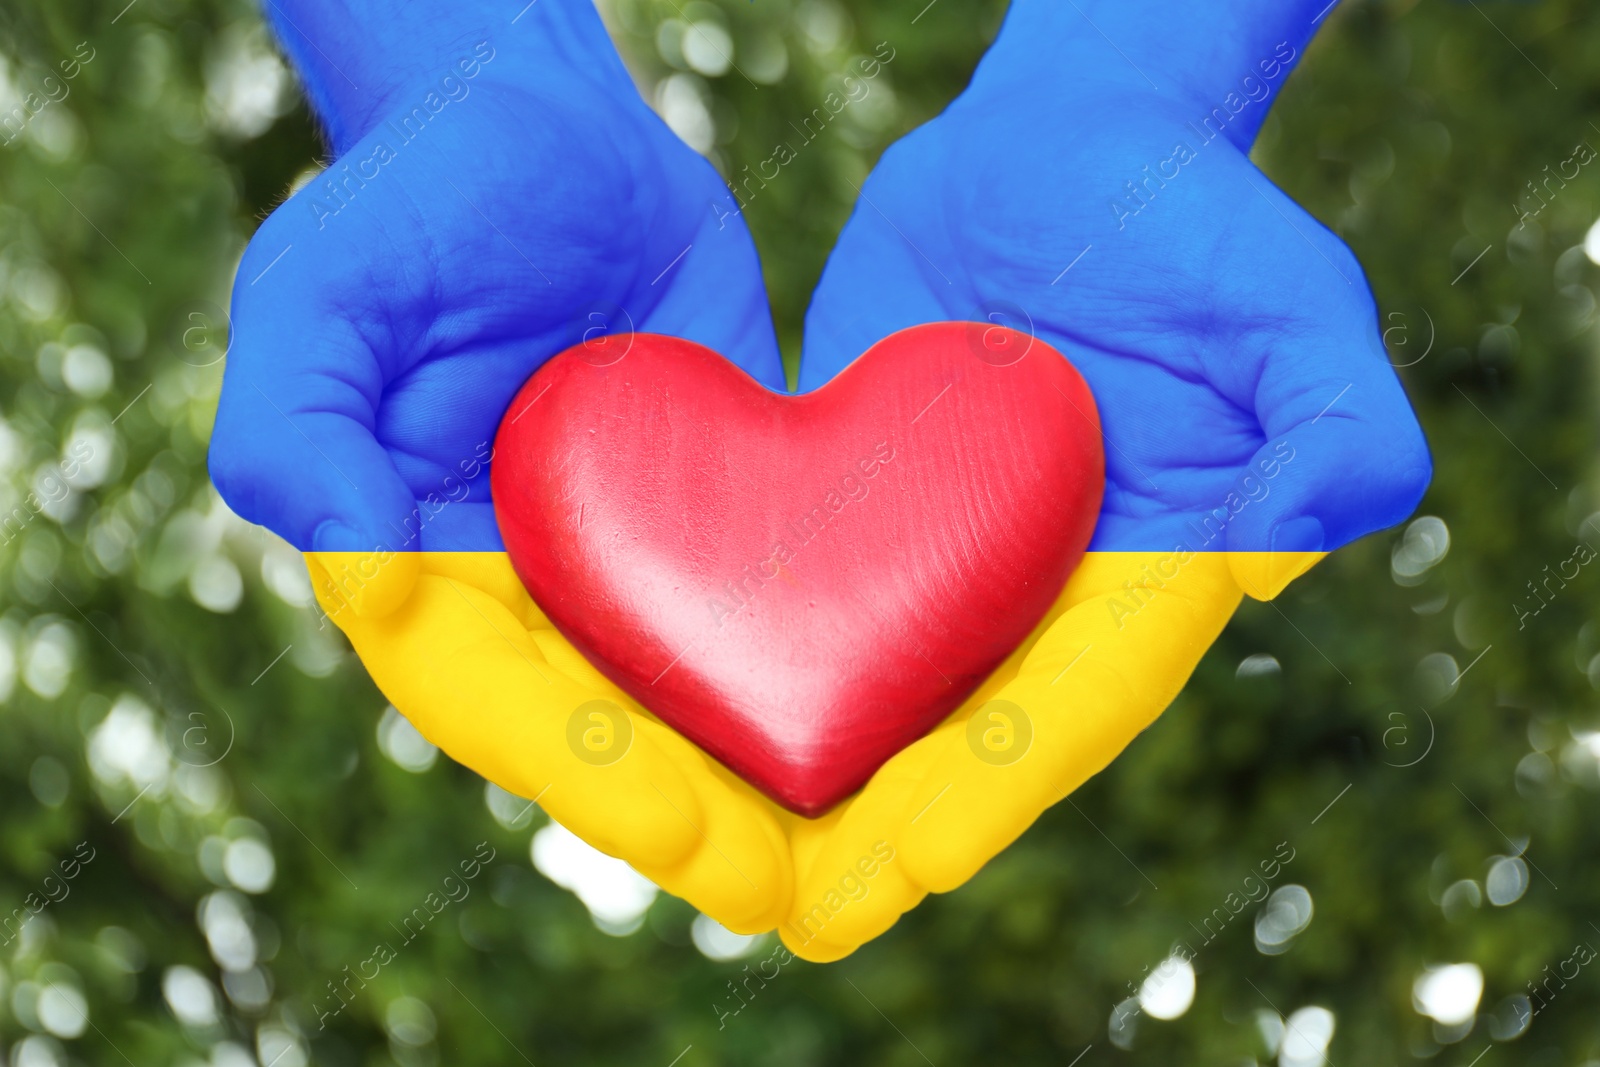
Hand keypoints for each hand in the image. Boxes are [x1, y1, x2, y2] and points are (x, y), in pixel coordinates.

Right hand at [211, 1, 793, 928]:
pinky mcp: (718, 500)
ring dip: (761, 767)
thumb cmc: (420, 196)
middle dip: (690, 809)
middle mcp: (530, 581)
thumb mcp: (325, 286)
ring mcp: (630, 545)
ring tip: (846, 852)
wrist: (553, 126)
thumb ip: (301, 424)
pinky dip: (818, 653)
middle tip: (781, 887)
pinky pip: (769, 588)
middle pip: (604, 722)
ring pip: (692, 679)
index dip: (581, 769)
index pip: (495, 697)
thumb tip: (352, 569)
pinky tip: (896, 711)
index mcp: (425, 565)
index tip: (677, 831)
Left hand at [781, 0, 1429, 957]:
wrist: (1057, 145)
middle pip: (958, 727)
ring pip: (865, 675)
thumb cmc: (1191, 221)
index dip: (1001, 781)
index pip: (1075, 698)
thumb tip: (1300, 540)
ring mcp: (936, 548)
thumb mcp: (1288, 299)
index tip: (918, 860)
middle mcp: (1031, 588)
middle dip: (880, 824)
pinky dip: (736, 640)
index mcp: (1143, 578)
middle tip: (799, 914)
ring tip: (713, 857)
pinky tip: (659, 701)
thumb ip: (1331, 416)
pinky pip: (791, 578)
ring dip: (794, 767)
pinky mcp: (853, 494)